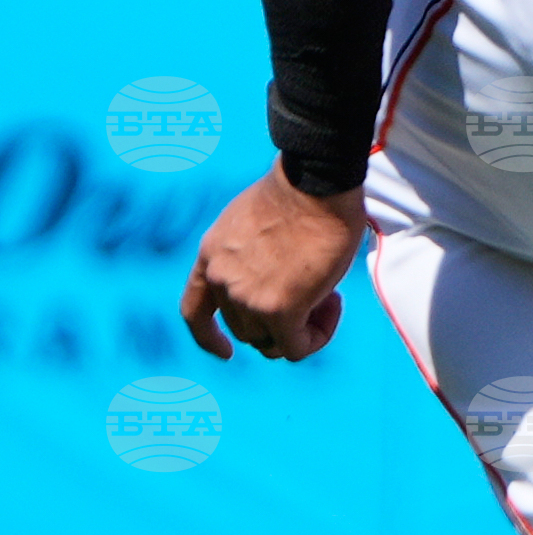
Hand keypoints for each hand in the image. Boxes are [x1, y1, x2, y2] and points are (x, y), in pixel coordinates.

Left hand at [181, 167, 362, 362]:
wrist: (316, 182)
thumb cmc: (299, 190)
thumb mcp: (256, 221)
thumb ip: (252, 254)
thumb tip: (276, 276)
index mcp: (211, 255)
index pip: (195, 312)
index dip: (209, 338)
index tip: (227, 352)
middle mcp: (222, 281)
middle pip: (246, 329)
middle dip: (280, 320)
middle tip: (315, 291)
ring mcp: (247, 299)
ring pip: (272, 341)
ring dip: (302, 327)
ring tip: (329, 294)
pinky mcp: (280, 311)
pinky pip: (296, 347)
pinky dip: (316, 336)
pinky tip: (334, 304)